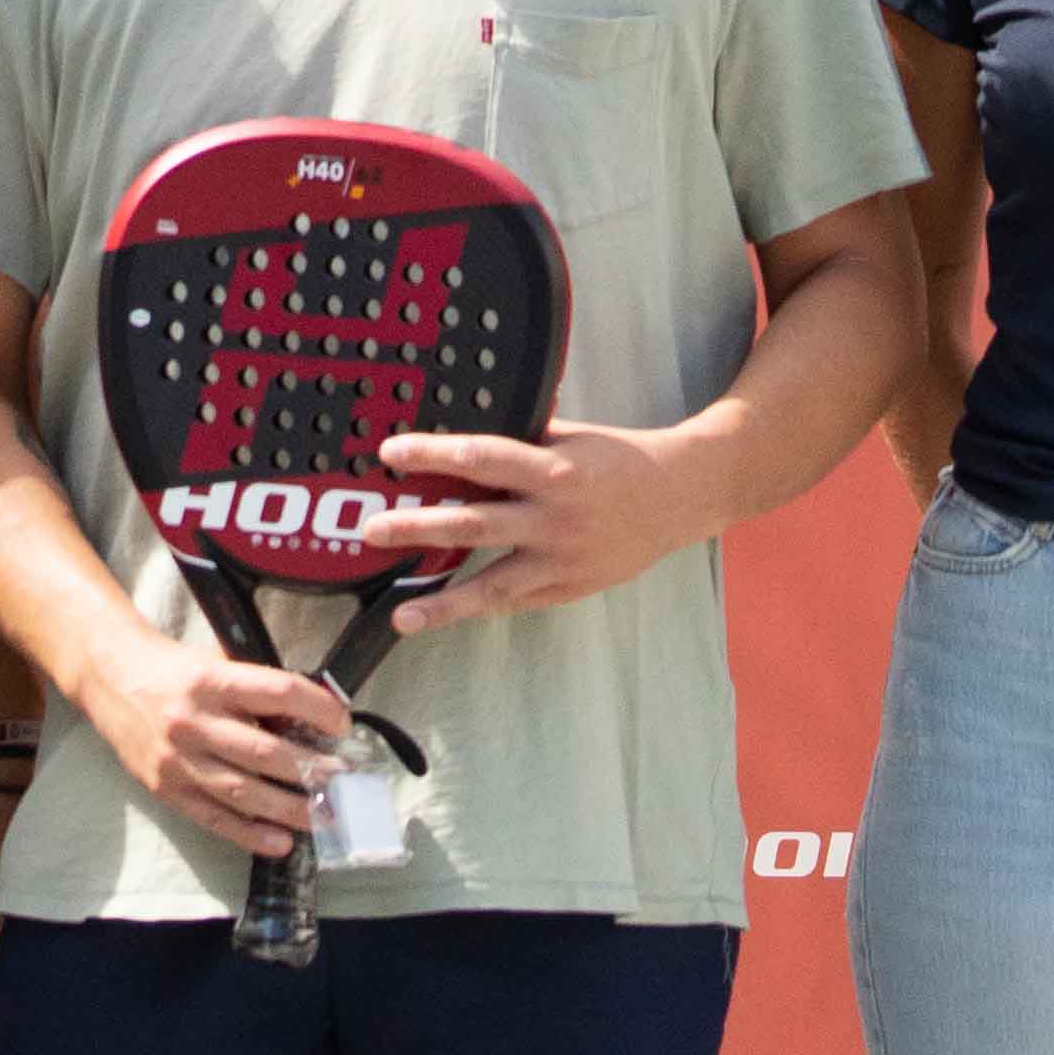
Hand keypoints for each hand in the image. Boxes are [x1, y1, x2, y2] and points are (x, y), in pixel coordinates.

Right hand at [75, 626, 342, 856]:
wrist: (109, 678)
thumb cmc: (173, 670)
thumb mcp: (214, 663)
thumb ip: (255, 690)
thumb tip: (312, 722)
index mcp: (211, 681)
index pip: (277, 692)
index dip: (317, 709)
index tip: (342, 725)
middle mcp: (193, 721)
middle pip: (264, 751)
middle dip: (312, 769)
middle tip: (345, 780)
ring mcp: (177, 759)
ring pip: (243, 791)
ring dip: (291, 807)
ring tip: (326, 815)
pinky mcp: (165, 788)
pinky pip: (213, 817)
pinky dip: (249, 833)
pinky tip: (280, 841)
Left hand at [372, 422, 713, 629]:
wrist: (681, 495)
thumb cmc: (618, 459)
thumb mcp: (569, 438)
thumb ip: (519, 441)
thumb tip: (459, 436)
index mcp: (553, 470)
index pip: (482, 458)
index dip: (433, 454)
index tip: (390, 453)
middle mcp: (555, 518)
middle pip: (476, 524)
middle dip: (419, 528)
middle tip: (372, 530)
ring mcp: (562, 560)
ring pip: (494, 584)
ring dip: (443, 602)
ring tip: (402, 616)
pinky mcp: (570, 588)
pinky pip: (517, 602)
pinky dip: (480, 609)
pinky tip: (443, 618)